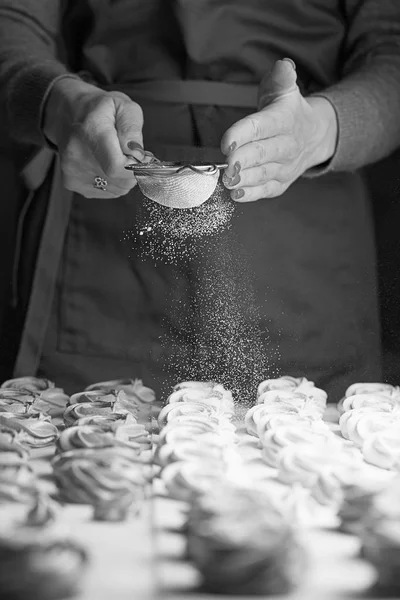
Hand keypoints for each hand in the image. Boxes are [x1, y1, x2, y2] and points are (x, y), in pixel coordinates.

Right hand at [43, 78, 145, 197]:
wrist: (67, 113)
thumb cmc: (98, 109)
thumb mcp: (123, 106)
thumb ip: (132, 130)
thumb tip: (137, 155)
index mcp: (91, 131)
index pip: (117, 166)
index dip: (137, 167)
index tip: (143, 157)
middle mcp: (77, 155)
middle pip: (121, 181)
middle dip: (134, 170)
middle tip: (131, 153)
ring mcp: (72, 172)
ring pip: (117, 189)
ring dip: (124, 176)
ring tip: (115, 156)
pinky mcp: (72, 183)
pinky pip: (108, 192)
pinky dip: (114, 182)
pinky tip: (105, 164)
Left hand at [221, 58, 337, 201]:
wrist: (314, 136)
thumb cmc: (288, 111)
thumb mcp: (284, 89)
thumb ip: (281, 78)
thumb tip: (284, 66)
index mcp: (283, 120)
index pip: (261, 126)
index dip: (243, 133)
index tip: (227, 141)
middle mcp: (286, 145)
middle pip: (262, 153)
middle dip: (243, 159)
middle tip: (227, 165)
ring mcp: (284, 167)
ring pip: (263, 174)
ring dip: (244, 179)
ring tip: (228, 181)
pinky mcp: (280, 183)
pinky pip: (266, 190)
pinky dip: (251, 194)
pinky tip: (237, 195)